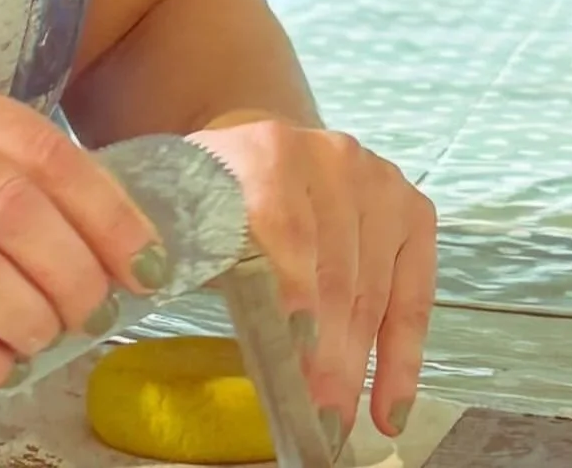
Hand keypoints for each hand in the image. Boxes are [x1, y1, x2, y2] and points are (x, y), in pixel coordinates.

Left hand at [194, 118, 436, 447]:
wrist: (259, 163)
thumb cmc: (219, 203)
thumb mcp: (189, 218)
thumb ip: (181, 248)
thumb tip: (156, 280)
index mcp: (270, 150)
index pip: (285, 226)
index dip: (290, 291)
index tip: (290, 353)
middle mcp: (333, 158)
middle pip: (334, 269)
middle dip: (325, 354)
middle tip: (313, 416)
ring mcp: (379, 183)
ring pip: (373, 290)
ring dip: (357, 366)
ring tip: (338, 421)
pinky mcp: (411, 211)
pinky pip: (414, 294)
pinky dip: (403, 357)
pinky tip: (389, 406)